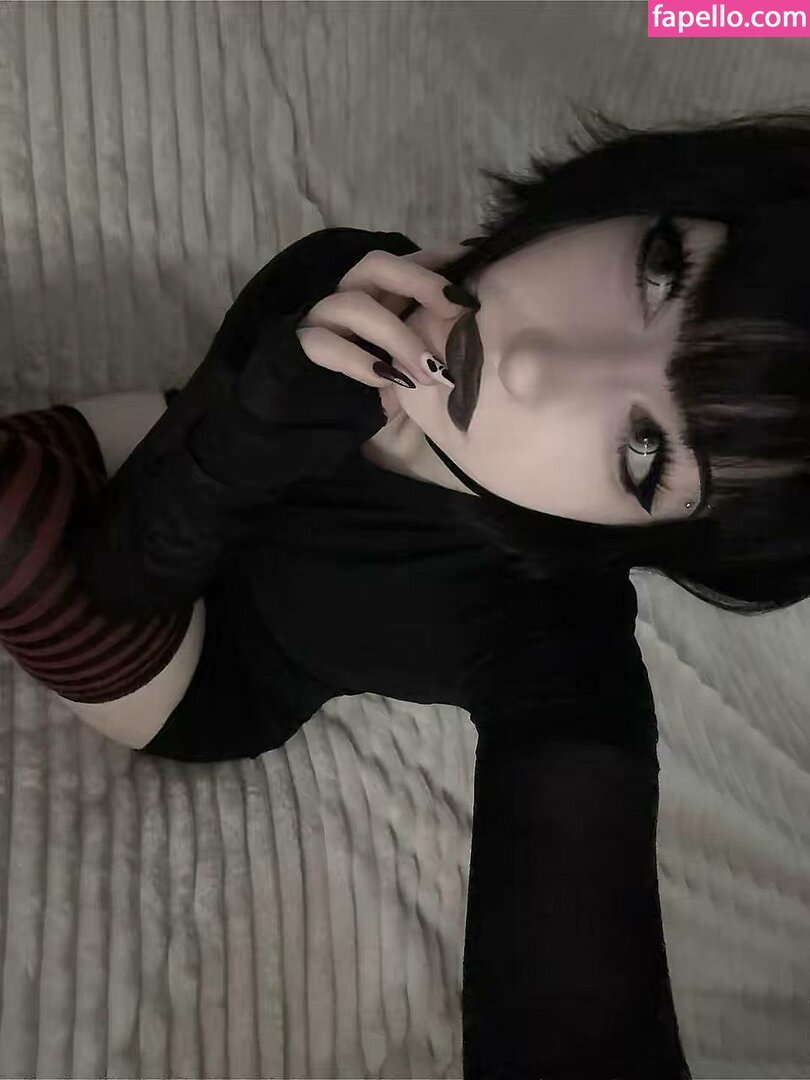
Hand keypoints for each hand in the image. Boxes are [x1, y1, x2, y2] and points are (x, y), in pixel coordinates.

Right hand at [295, 242, 474, 388]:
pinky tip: (388, 380)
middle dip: (420, 282)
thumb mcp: (410, 360)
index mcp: (375, 293)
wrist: (321, 412)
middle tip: (454, 308)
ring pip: (356, 306)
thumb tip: (470, 325)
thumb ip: (433, 339)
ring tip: (432, 373)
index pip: (405, 260)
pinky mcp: (303, 347)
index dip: (438, 257)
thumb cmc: (374, 383)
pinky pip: (327, 345)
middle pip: (377, 265)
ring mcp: (322, 318)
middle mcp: (347, 295)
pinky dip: (362, 362)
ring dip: (400, 338)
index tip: (472, 259)